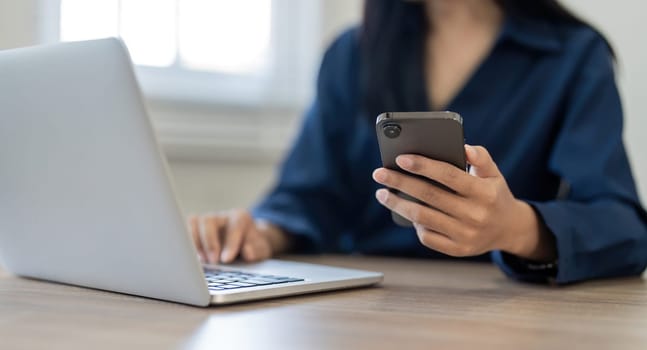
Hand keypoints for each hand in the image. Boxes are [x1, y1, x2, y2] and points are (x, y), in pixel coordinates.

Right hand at [188, 209, 290, 263]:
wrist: (248, 243)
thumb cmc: (254, 246)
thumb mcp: (262, 250)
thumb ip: (256, 250)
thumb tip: (247, 252)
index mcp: (240, 218)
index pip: (234, 226)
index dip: (230, 243)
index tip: (226, 259)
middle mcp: (222, 216)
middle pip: (209, 220)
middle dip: (210, 242)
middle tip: (213, 261)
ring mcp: (207, 221)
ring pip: (194, 223)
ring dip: (195, 243)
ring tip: (202, 261)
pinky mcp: (196, 229)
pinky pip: (186, 230)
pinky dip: (187, 244)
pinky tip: (192, 259)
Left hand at [372, 145, 555, 261]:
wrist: (509, 229)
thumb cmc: (493, 194)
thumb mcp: (494, 174)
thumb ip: (481, 158)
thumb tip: (463, 146)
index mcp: (484, 193)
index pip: (449, 175)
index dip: (423, 166)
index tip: (400, 158)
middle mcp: (475, 215)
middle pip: (429, 196)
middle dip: (400, 182)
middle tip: (379, 173)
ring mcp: (466, 235)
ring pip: (422, 218)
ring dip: (398, 204)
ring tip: (382, 193)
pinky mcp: (457, 249)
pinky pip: (427, 237)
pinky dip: (413, 224)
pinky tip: (404, 212)